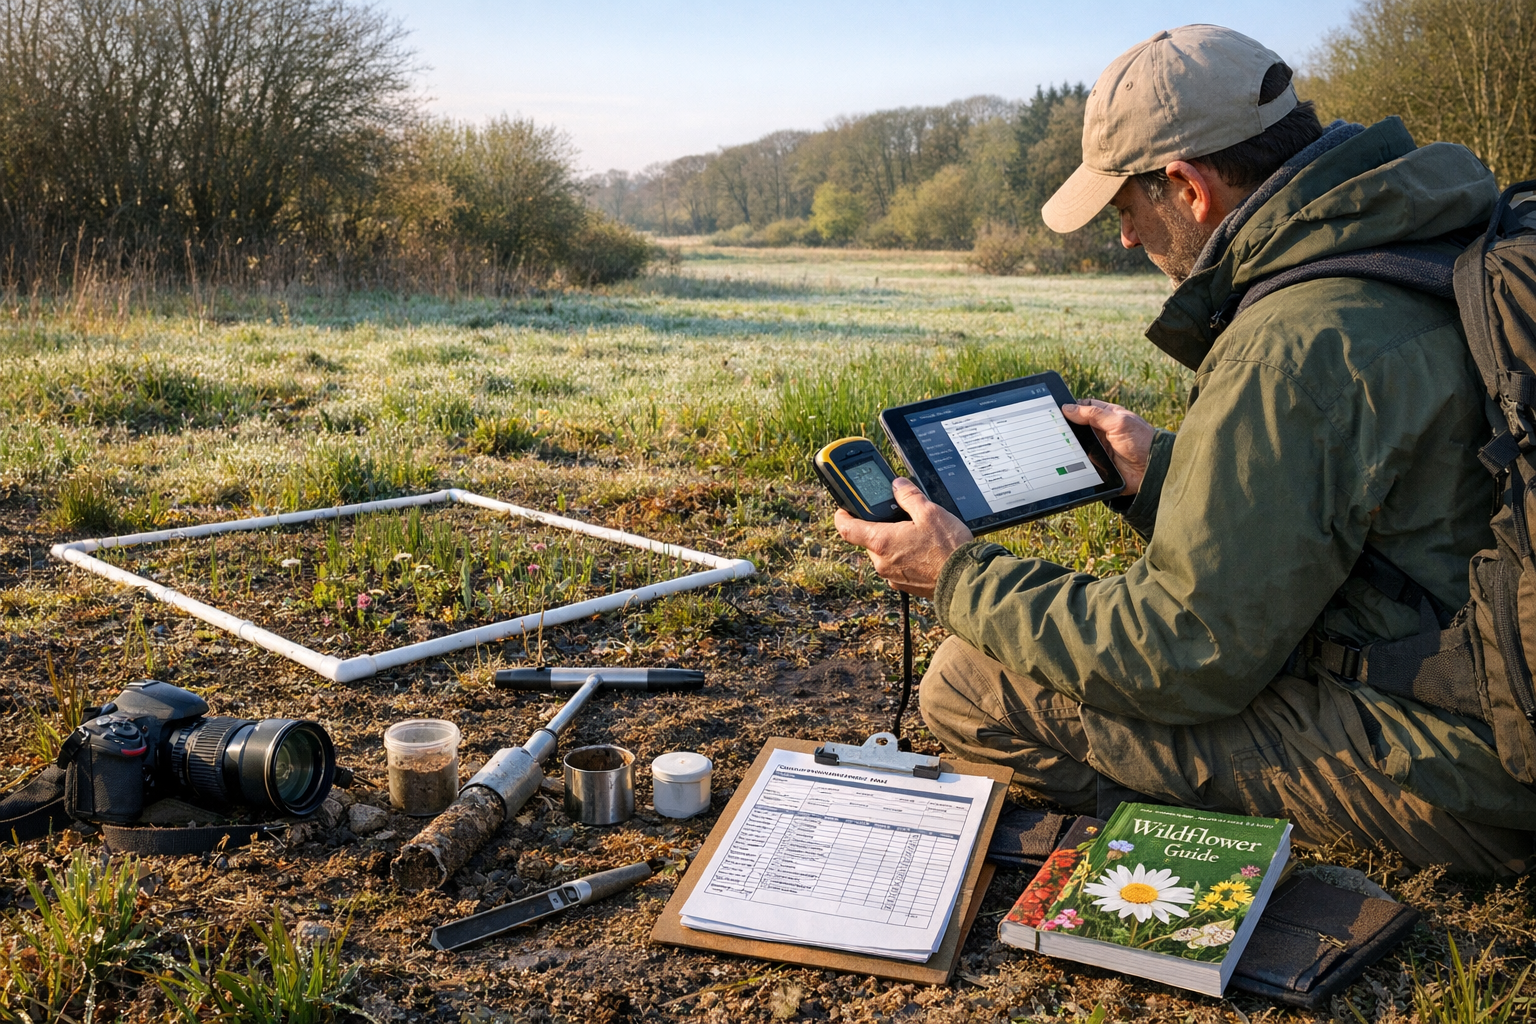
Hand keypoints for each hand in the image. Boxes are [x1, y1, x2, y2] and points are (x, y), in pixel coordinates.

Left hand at [835, 478, 973, 597]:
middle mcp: (881, 562)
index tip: (844, 508)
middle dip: (880, 527)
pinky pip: (897, 566)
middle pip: (869, 539)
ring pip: (884, 553)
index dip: (842, 515)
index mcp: (881, 542)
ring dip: (894, 542)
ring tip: (917, 534)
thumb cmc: (948, 549)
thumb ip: (909, 496)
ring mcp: (892, 576)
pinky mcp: (905, 586)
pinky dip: (904, 557)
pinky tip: (924, 551)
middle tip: (898, 516)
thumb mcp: (930, 512)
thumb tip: (897, 485)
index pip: (846, 528)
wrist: (965, 582)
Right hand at [1062, 398, 1154, 494]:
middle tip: (1050, 431)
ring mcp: (1098, 448)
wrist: (1151, 470)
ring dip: (1067, 447)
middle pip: (1076, 428)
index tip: (1054, 411)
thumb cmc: (1140, 441)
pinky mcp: (1097, 465)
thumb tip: (1068, 408)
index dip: (1070, 408)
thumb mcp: (1118, 422)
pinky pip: (1079, 463)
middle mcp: (1101, 432)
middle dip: (1065, 429)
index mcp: (1107, 416)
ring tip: (1053, 447)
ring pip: (1075, 446)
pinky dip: (1072, 463)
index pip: (1083, 408)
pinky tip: (1061, 462)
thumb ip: (1093, 414)